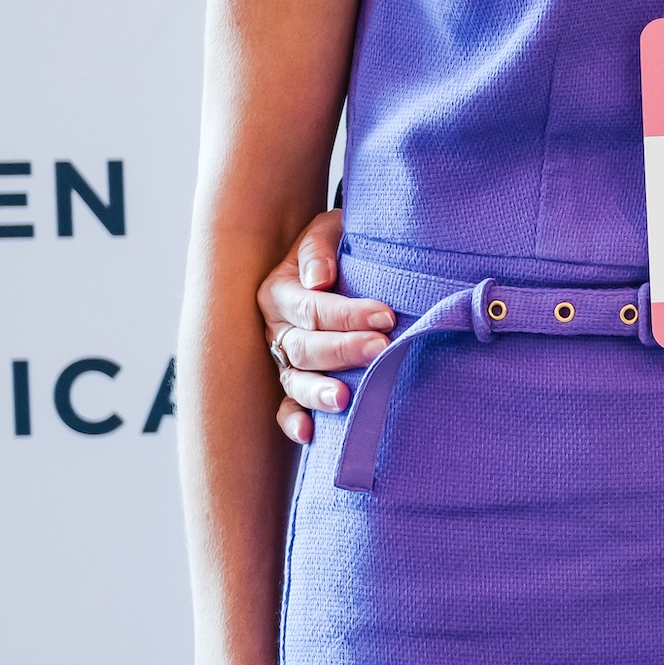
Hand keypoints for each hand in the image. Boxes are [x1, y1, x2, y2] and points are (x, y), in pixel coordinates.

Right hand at [257, 208, 391, 441]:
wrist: (331, 262)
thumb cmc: (337, 247)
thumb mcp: (329, 231)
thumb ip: (320, 247)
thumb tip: (318, 279)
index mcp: (279, 291)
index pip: (312, 308)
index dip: (348, 314)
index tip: (387, 316)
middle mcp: (276, 329)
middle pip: (304, 346)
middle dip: (343, 349)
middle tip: (381, 349)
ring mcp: (282, 359)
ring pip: (294, 380)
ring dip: (318, 392)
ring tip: (345, 399)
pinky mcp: (292, 382)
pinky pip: (285, 407)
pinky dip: (293, 422)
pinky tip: (309, 434)